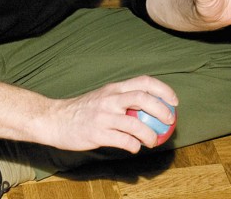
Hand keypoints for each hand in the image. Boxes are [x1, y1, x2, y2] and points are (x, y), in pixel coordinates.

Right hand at [41, 75, 177, 152]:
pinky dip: (134, 145)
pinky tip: (135, 148)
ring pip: (135, 123)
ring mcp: (104, 115)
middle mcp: (111, 98)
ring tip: (154, 141)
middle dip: (162, 110)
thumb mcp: (104, 97)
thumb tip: (149, 107)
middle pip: (143, 98)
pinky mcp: (98, 133)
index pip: (144, 82)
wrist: (56, 119)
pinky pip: (123, 141)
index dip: (163, 89)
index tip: (174, 101)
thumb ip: (123, 99)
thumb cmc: (83, 110)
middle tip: (170, 121)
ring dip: (150, 134)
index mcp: (114, 88)